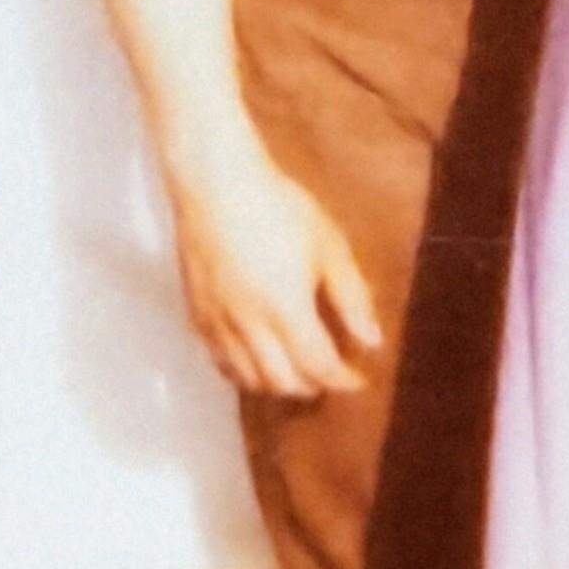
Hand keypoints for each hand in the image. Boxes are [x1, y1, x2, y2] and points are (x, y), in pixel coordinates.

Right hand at [168, 144, 382, 401]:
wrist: (216, 182)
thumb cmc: (276, 205)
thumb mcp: (328, 246)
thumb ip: (352, 297)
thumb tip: (371, 340)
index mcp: (286, 309)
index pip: (319, 367)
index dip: (343, 380)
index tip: (358, 378)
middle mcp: (249, 324)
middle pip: (283, 382)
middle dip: (312, 386)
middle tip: (330, 376)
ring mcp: (218, 322)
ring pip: (248, 379)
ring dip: (278, 384)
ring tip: (297, 372)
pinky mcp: (197, 314)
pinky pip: (220, 361)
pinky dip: (243, 372)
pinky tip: (257, 360)